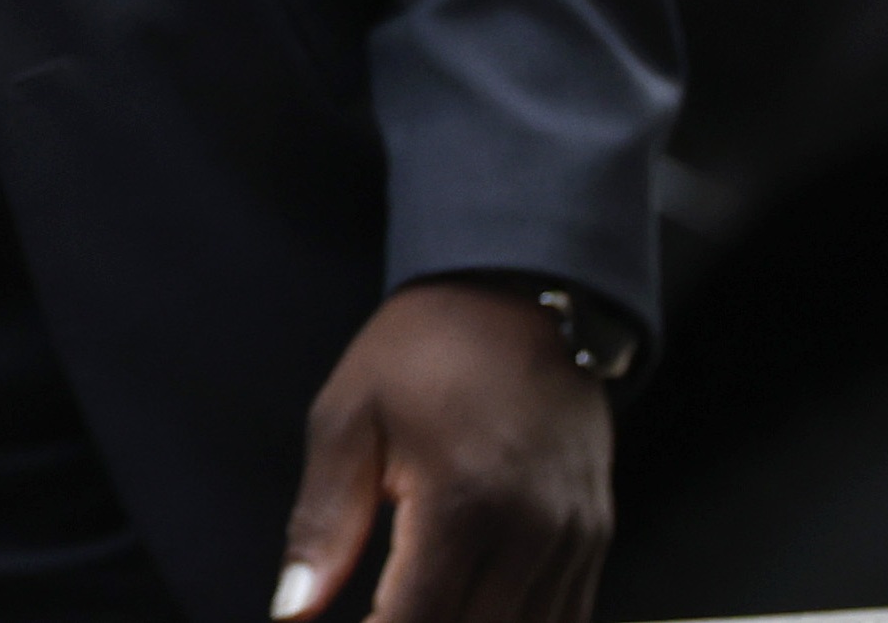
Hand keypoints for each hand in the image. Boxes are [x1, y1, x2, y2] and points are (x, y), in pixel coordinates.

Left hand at [276, 281, 611, 622]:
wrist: (517, 297)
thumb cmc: (420, 353)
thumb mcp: (348, 419)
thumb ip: (322, 524)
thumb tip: (292, 609)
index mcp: (463, 501)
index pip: (418, 620)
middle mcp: (532, 532)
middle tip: (378, 616)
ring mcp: (574, 539)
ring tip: (419, 608)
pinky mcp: (596, 537)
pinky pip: (566, 618)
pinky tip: (471, 609)